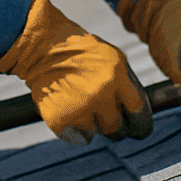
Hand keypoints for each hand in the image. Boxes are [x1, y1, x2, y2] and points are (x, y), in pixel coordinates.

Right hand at [0, 0, 153, 144]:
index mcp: (117, 74)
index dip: (140, 124)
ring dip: (89, 124)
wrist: (39, 44)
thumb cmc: (76, 48)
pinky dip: (72, 129)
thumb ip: (124, 82)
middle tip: (104, 119)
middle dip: (112, 126)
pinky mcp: (59, 118)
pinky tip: (66, 109)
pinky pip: (75, 136)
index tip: (139, 131)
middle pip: (116, 127)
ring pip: (95, 132)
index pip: (138, 111)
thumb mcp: (110, 57)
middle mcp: (101, 92)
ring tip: (77, 103)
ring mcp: (80, 106)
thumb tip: (135, 110)